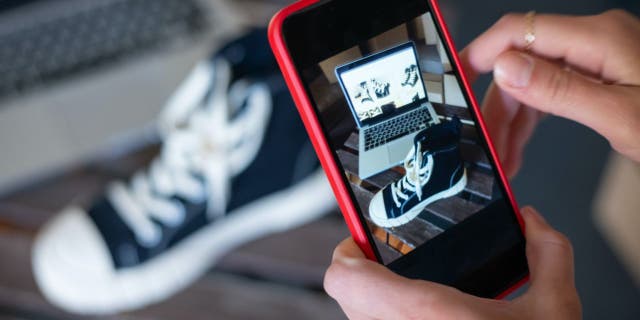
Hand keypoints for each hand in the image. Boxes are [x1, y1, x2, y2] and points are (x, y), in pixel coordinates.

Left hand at [324, 207, 580, 319]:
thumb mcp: (555, 311)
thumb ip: (547, 254)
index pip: (342, 277)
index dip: (347, 254)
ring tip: (414, 300)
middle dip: (368, 278)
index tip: (366, 243)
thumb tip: (533, 222)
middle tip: (395, 268)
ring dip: (378, 308)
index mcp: (422, 313)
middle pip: (348, 298)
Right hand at [460, 10, 639, 176]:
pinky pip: (549, 89)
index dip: (478, 55)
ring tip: (501, 155)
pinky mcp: (597, 73)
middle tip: (484, 142)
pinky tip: (518, 143)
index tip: (456, 84)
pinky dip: (531, 117)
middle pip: (520, 63)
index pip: (518, 32)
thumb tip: (505, 69)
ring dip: (510, 118)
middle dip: (496, 106)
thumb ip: (560, 90)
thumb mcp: (620, 116)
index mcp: (598, 38)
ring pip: (531, 80)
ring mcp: (595, 55)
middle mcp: (593, 40)